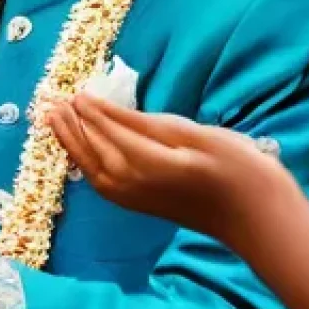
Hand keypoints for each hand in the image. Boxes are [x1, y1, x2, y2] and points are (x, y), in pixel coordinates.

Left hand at [47, 94, 286, 249]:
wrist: (256, 216)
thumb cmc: (236, 168)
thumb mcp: (193, 135)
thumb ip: (147, 126)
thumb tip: (110, 112)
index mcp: (145, 163)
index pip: (108, 131)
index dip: (92, 110)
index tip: (76, 91)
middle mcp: (131, 184)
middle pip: (92, 150)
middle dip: (71, 125)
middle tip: (52, 101)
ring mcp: (133, 199)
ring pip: (91, 168)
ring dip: (72, 143)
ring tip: (55, 119)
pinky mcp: (139, 206)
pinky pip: (100, 181)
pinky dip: (85, 163)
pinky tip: (81, 152)